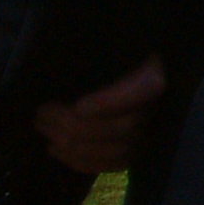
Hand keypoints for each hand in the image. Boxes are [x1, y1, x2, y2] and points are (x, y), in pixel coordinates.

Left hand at [35, 55, 163, 175]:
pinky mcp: (138, 149)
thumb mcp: (114, 40)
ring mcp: (151, 131)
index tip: (79, 107)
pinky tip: (56, 150)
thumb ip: (101, 44)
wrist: (132, 69)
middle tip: (43, 114)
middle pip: (124, 127)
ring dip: (74, 146)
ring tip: (44, 129)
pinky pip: (113, 164)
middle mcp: (160, 104)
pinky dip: (82, 162)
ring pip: (116, 150)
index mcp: (158, 70)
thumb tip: (70, 52)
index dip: (111, 103)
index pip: (145, 90)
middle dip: (77, 126)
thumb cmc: (119, 49)